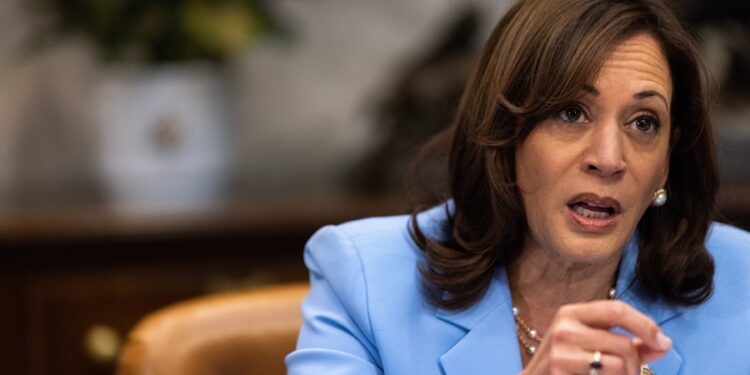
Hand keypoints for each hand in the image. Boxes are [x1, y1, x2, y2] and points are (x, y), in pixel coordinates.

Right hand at [521, 300, 671, 374]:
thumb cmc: (566, 363)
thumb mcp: (590, 343)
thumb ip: (626, 342)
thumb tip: (663, 343)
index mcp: (571, 313)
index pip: (616, 309)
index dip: (645, 325)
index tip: (663, 342)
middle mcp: (564, 329)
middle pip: (623, 345)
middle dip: (635, 365)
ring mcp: (560, 354)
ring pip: (618, 367)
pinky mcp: (561, 373)